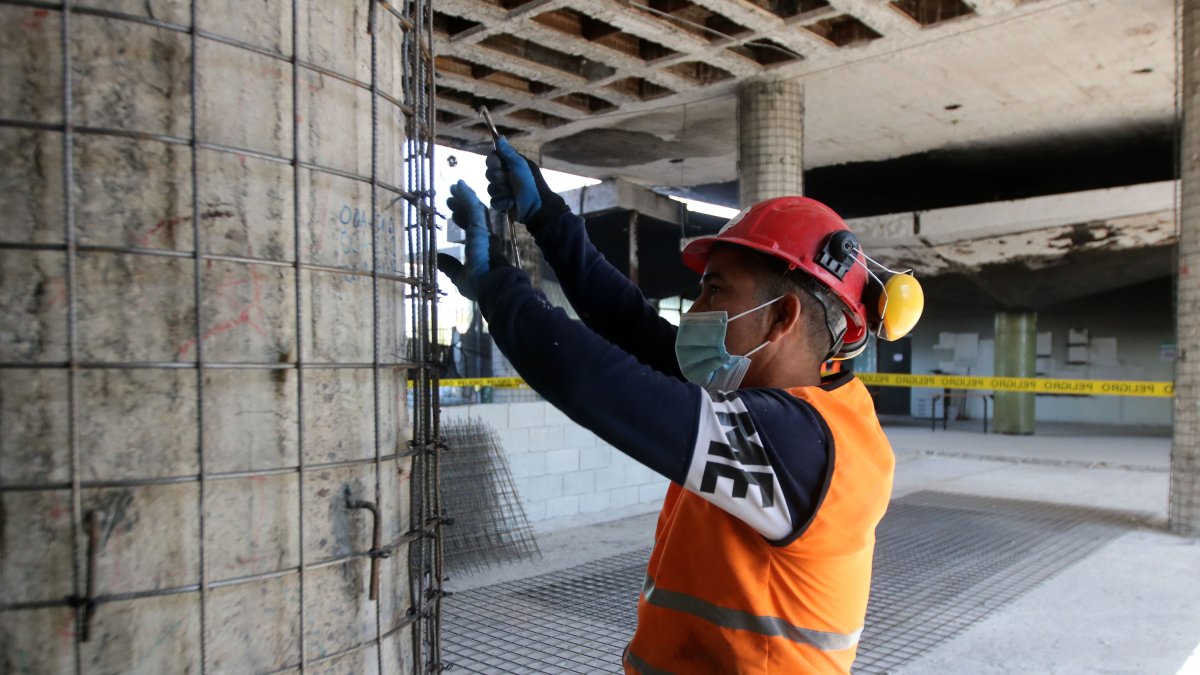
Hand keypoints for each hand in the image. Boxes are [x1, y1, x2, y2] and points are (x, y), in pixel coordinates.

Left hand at [437, 180, 503, 300]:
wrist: (491, 285)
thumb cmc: (478, 283)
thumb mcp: (458, 275)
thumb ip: (449, 266)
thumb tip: (437, 258)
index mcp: (481, 248)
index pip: (472, 229)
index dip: (462, 220)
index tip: (452, 214)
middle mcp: (484, 237)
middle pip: (473, 216)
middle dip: (461, 206)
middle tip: (450, 198)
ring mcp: (483, 231)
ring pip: (474, 208)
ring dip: (464, 197)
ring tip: (454, 187)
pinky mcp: (481, 227)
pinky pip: (474, 207)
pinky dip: (467, 195)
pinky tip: (460, 186)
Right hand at [484, 137, 565, 227]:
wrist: (537, 208)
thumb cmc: (530, 185)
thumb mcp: (519, 166)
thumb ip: (508, 153)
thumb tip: (500, 136)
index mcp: (511, 165)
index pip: (492, 158)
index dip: (493, 163)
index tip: (500, 166)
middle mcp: (506, 176)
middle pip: (489, 174)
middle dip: (499, 179)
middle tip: (510, 181)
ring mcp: (503, 191)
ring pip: (490, 189)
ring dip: (502, 192)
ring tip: (513, 194)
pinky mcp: (502, 204)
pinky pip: (493, 202)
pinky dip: (503, 203)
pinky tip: (511, 203)